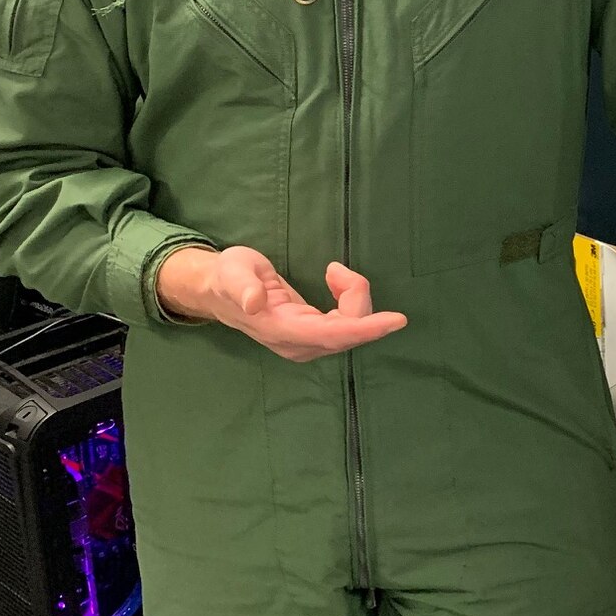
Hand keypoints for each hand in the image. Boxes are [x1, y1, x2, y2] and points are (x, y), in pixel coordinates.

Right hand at [156, 246, 406, 362]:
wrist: (219, 291)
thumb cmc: (228, 277)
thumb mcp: (231, 271)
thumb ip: (242, 286)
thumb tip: (254, 303)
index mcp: (278, 329)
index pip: (330, 335)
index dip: (364, 328)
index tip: (397, 320)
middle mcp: (295, 344)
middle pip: (346, 333)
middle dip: (358, 301)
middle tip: (339, 271)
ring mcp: (304, 344)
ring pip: (350, 330)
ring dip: (354, 299)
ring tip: (334, 272)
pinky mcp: (312, 337)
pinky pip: (346, 326)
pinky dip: (351, 302)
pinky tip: (337, 281)